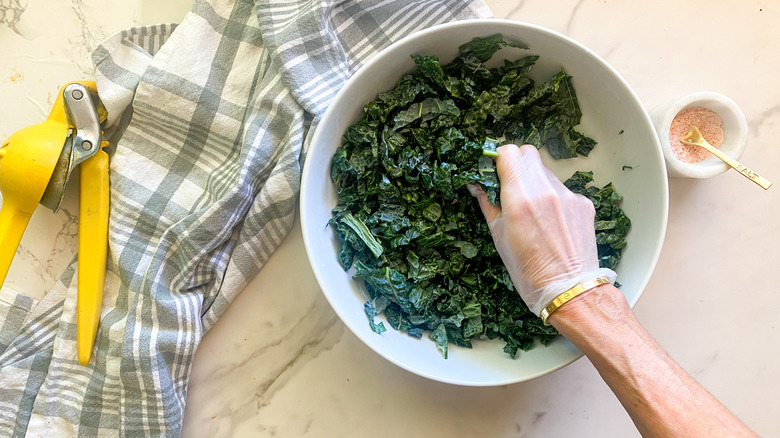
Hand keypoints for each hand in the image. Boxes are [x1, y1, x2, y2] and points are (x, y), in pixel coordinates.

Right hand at [471, 144, 613, 315]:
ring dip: (534, 181)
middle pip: (528, 153)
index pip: (508, 152)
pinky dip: (552, 197)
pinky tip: (550, 221)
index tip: (493, 171)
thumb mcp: (499, 237)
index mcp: (520, 198)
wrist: (569, 291)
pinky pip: (562, 189)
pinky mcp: (583, 203)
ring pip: (545, 171)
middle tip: (509, 185)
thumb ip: (488, 204)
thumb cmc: (529, 271)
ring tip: (530, 209)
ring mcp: (568, 195)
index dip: (497, 159)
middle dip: (516, 164)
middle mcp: (546, 190)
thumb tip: (477, 185)